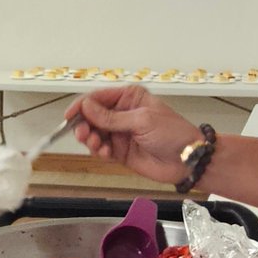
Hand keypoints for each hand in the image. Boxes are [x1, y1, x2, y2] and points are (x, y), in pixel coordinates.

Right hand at [65, 87, 199, 184]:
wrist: (187, 160)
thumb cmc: (173, 133)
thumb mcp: (142, 120)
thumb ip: (111, 117)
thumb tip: (86, 107)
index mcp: (129, 98)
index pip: (98, 98)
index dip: (82, 105)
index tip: (70, 115)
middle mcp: (122, 114)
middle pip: (92, 116)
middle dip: (84, 124)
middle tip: (82, 133)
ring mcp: (120, 133)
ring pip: (93, 133)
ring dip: (90, 139)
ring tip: (95, 144)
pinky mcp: (119, 151)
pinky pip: (100, 149)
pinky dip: (98, 151)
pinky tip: (104, 152)